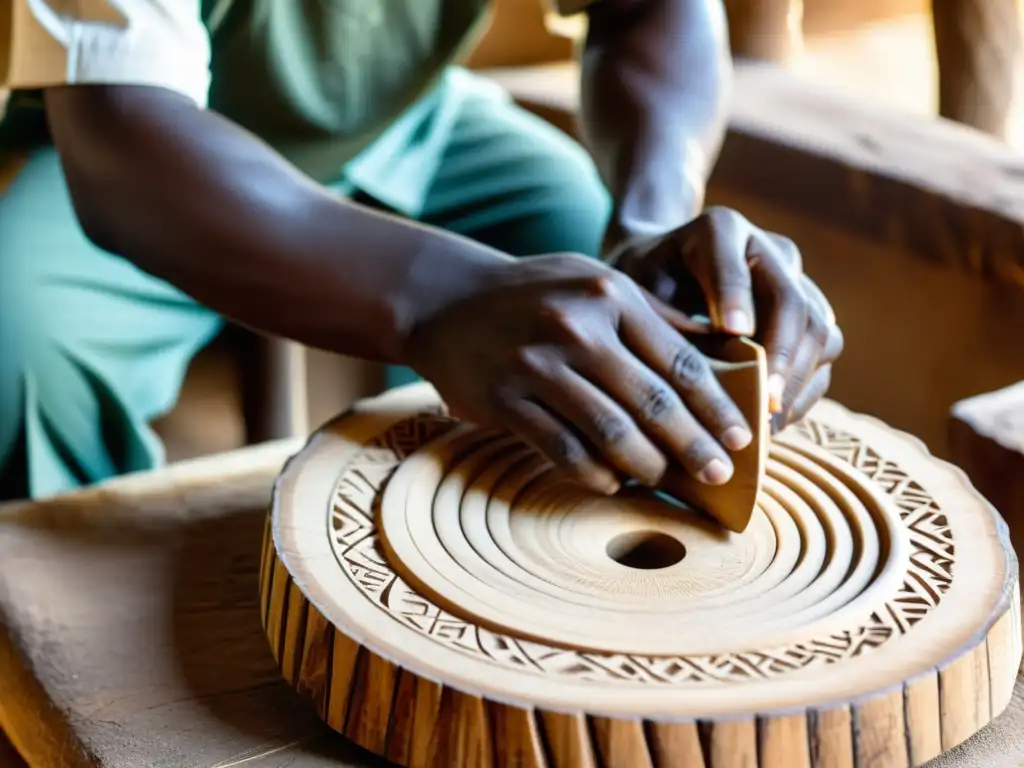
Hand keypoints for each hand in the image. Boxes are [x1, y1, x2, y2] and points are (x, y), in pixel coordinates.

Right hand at [404, 253, 755, 494]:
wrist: (447, 299)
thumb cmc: (536, 295)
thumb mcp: (595, 283)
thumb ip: (655, 316)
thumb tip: (722, 354)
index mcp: (610, 297)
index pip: (680, 361)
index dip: (718, 406)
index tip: (744, 437)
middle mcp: (576, 329)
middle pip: (653, 402)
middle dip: (695, 445)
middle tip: (721, 476)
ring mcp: (536, 365)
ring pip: (611, 432)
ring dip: (648, 466)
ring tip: (668, 481)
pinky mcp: (504, 400)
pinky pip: (562, 449)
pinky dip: (594, 473)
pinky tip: (613, 482)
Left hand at [611, 207, 843, 428]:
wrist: (664, 266)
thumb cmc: (645, 281)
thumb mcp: (637, 288)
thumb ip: (660, 318)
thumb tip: (687, 379)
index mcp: (720, 231)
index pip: (732, 263)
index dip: (735, 296)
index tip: (732, 332)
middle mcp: (768, 250)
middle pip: (792, 302)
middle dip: (782, 356)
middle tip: (764, 400)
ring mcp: (795, 281)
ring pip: (819, 330)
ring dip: (799, 380)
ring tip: (770, 422)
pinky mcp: (809, 313)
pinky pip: (823, 352)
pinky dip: (804, 390)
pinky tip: (776, 419)